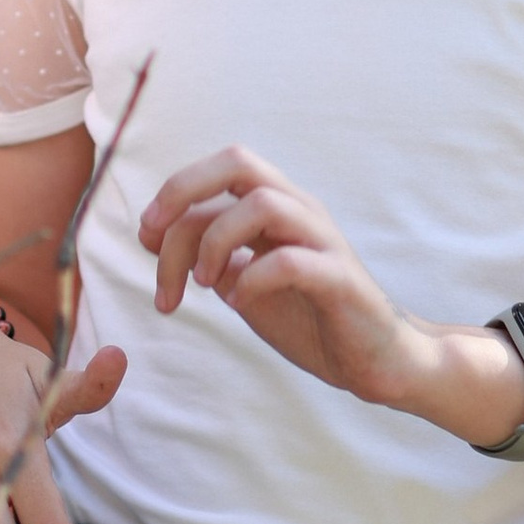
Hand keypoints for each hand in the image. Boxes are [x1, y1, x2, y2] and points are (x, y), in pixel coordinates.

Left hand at [139, 145, 449, 409]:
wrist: (378, 361)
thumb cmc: (311, 318)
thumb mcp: (246, 284)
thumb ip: (212, 257)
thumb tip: (159, 240)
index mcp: (277, 209)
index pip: (217, 175)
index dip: (171, 198)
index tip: (145, 241)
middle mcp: (300, 213)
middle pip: (239, 163)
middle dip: (182, 191)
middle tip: (152, 238)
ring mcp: (323, 242)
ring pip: (263, 204)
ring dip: (216, 242)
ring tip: (204, 284)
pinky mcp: (340, 281)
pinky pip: (292, 261)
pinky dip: (254, 278)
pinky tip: (239, 302)